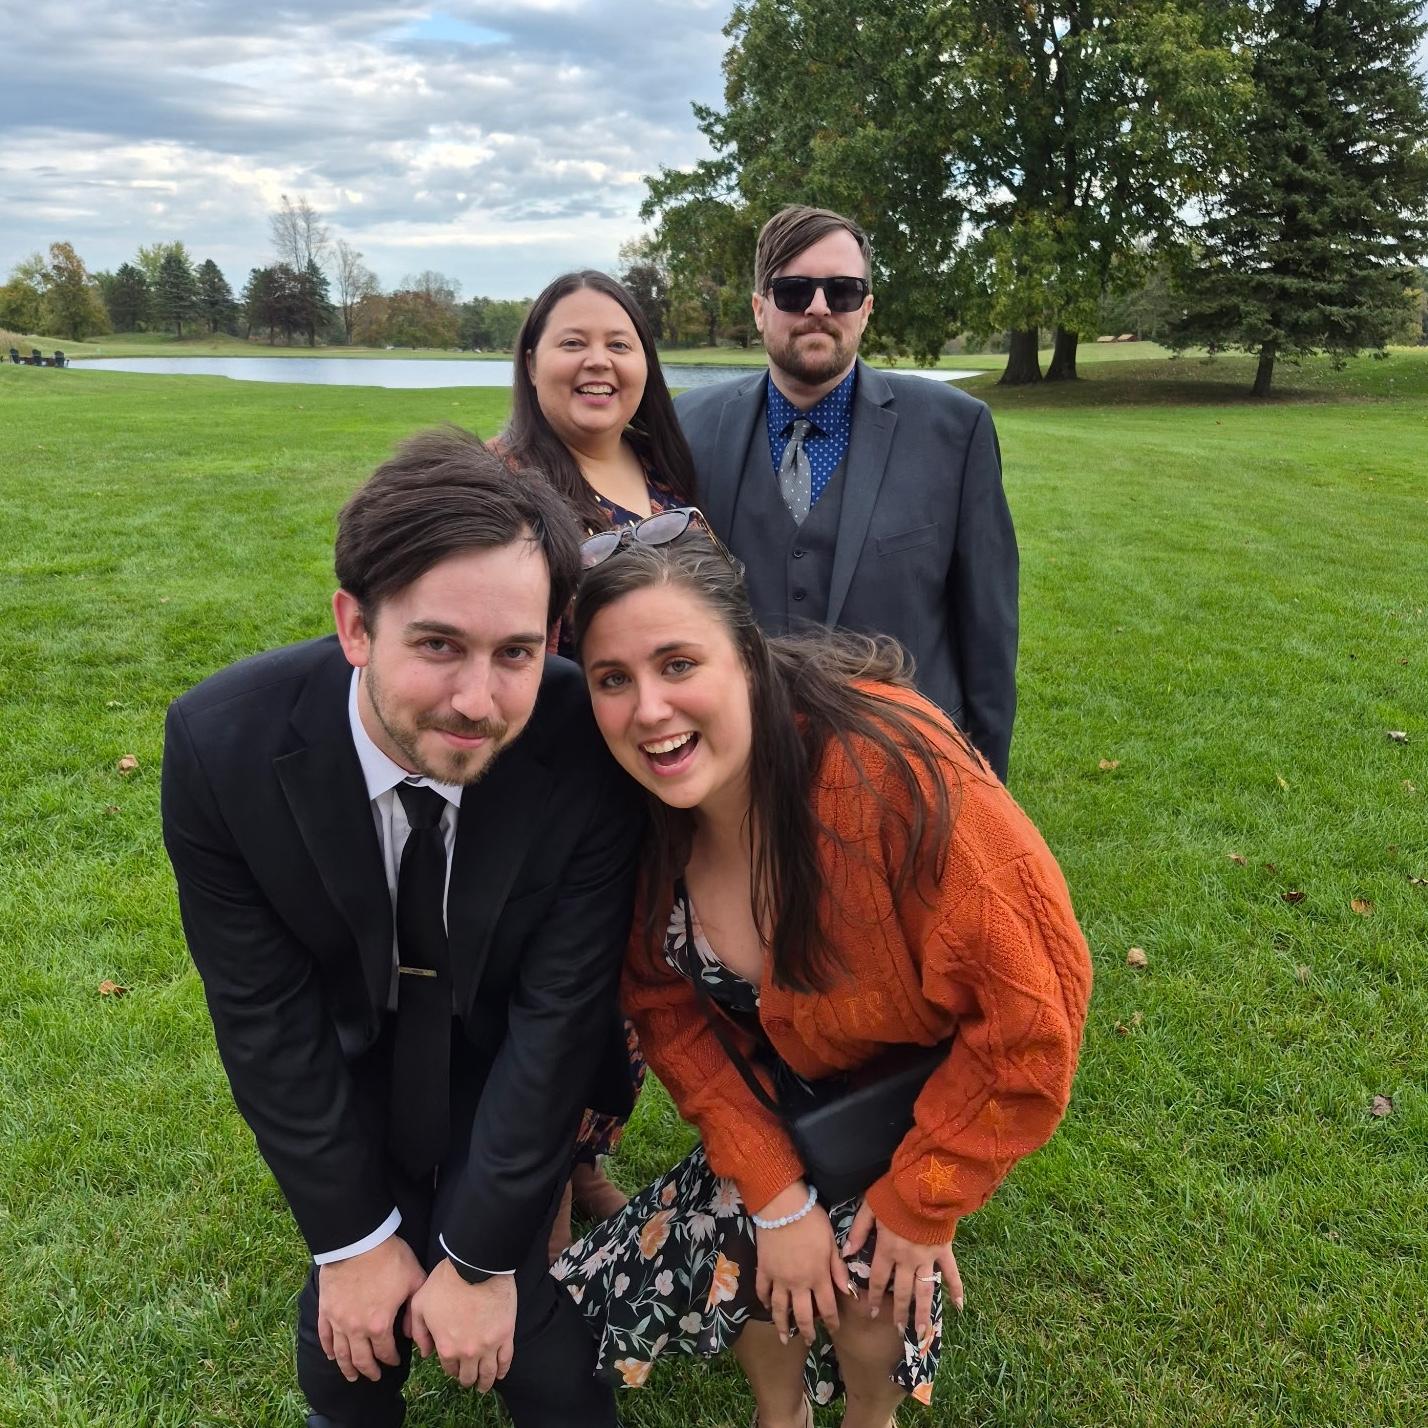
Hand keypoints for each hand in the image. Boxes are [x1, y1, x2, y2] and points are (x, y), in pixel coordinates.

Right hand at [317, 1235, 427, 1383]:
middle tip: (374, 1377)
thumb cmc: (390, 1258)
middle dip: (369, 1371)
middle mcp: (356, 1329)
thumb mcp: (413, 1281)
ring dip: (347, 1368)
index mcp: (379, 1325)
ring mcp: (338, 1321)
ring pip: (341, 1354)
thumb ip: (414, 1311)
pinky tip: (331, 1356)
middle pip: (361, 1360)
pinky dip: (328, 1349)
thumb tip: (413, 1333)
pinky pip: (325, 1336)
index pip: (385, 1352)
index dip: (391, 1360)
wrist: (359, 1241)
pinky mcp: (325, 1310)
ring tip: (351, 1376)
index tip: (395, 1362)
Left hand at [407, 1258, 516, 1391]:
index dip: (450, 1368)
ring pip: (488, 1373)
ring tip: (484, 1386)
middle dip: (467, 1379)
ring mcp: (489, 1345)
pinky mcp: (505, 1334)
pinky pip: (506, 1360)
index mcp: (447, 1347)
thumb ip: (418, 1331)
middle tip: (469, 1379)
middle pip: (468, 1375)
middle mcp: (468, 1352)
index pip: (448, 1368)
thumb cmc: (446, 1282)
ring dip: (485, 1382)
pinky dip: (503, 1370)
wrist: (476, 1266)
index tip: (453, 1366)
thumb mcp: (421, 1303)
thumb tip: (424, 1352)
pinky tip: (501, 1374)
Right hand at [752, 1181, 852, 1345]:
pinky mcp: (763, 1269)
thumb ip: (837, 1268)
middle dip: (808, 1332)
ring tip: (785, 1338)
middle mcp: (798, 1283)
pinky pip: (762, 1291)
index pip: (827, 1307)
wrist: (783, 1207)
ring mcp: (778, 1278)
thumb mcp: (831, 1242)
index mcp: (818, 1276)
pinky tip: (767, 1308)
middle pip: (803, 1315)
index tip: (834, 1329)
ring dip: (783, 1326)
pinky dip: (764, 1302)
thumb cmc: (812, 1221)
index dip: (832, 1322)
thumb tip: (847, 1291)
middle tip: (810, 1342)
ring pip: (780, 1309)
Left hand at [845, 1202, 963, 1338]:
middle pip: (902, 1291)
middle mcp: (907, 1259)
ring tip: (922, 1332)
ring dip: (922, 1312)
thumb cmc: (894, 1194)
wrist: (922, 1184)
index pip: (879, 1280)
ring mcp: (927, 1257)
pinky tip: (959, 1307)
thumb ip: (859, 1231)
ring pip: (924, 1290)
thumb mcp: (870, 1208)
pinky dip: (957, 1289)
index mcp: (888, 1249)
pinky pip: (951, 1273)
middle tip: (899, 1331)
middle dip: (899, 1312)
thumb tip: (846, 1252)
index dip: (875, 1298)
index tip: (872, 1314)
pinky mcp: (944, 1250)